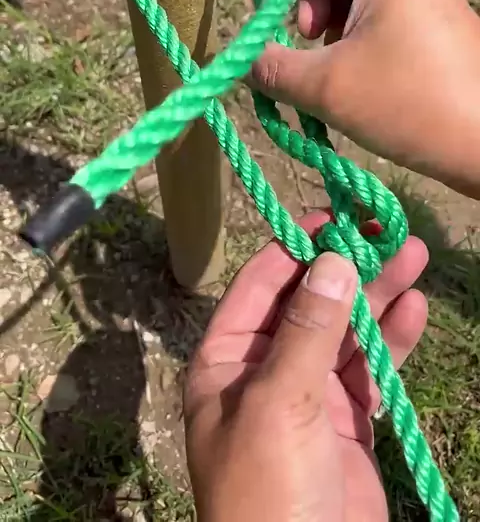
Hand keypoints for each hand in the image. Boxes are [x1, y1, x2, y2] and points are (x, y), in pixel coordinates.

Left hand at [184, 210, 427, 521]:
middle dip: (347, 266)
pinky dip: (390, 339)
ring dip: (377, 294)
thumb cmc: (269, 490)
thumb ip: (307, 328)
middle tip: (386, 228)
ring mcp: (307, 395)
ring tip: (413, 254)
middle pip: (309, 301)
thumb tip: (332, 259)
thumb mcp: (280, 402)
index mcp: (226, 360)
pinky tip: (412, 308)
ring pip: (344, 330)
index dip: (297, 246)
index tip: (335, 214)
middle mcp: (264, 369)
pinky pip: (369, 368)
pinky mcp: (347, 420)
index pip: (260, 285)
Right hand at [252, 0, 479, 197]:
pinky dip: (359, 40)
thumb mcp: (327, 88)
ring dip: (330, 24)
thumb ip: (273, 68)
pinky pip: (386, 17)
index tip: (284, 15)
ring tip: (329, 68)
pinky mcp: (440, 34)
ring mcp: (430, 4)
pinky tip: (357, 83)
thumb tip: (246, 60)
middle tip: (305, 44)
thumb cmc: (411, 105)